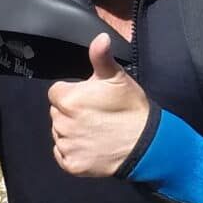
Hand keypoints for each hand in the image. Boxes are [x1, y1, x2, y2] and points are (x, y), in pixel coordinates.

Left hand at [47, 31, 150, 177]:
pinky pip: (62, 154)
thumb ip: (101, 57)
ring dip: (70, 131)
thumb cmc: (131, 108)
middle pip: (56, 113)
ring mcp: (68, 146)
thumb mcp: (117, 78)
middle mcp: (63, 124)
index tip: (88, 98)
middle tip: (93, 114)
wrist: (146, 144)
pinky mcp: (73, 165)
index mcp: (69, 99)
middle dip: (69, 111)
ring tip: (94, 130)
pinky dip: (72, 151)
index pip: (56, 92)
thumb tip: (100, 37)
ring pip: (59, 133)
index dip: (71, 93)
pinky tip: (90, 145)